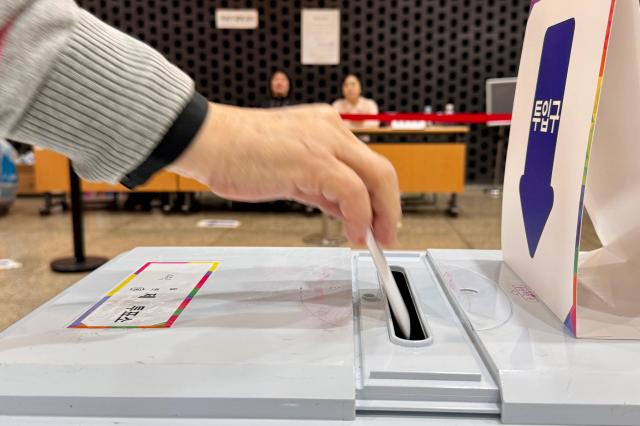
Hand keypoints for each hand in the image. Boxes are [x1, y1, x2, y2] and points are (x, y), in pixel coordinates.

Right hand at [168, 103, 400, 244]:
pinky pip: (353, 192)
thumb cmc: (237, 153)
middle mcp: (331, 131)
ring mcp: (325, 143)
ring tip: (374, 238)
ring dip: (382, 214)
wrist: (208, 140)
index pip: (366, 164)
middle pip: (381, 170)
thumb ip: (321, 188)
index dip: (378, 196)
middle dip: (390, 207)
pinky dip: (360, 216)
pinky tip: (354, 232)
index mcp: (326, 128)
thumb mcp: (290, 170)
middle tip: (387, 233)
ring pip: (377, 178)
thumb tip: (345, 210)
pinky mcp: (314, 161)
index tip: (378, 219)